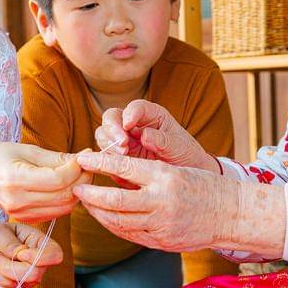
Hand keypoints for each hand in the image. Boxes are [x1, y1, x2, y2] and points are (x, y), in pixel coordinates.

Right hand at [0, 143, 85, 221]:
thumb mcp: (25, 149)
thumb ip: (56, 158)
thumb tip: (84, 158)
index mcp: (15, 179)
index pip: (58, 180)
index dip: (77, 168)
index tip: (86, 155)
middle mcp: (18, 201)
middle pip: (65, 196)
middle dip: (83, 179)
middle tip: (88, 164)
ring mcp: (21, 214)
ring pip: (64, 207)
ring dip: (78, 190)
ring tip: (79, 173)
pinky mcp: (25, 219)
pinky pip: (56, 212)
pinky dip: (67, 199)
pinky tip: (68, 185)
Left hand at [0, 222, 63, 287]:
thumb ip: (8, 242)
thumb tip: (18, 253)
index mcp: (39, 243)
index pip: (55, 254)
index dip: (39, 257)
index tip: (21, 253)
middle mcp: (39, 264)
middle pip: (35, 274)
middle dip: (10, 268)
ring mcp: (29, 280)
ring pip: (18, 287)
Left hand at [72, 151, 232, 252]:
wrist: (231, 214)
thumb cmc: (203, 187)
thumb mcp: (176, 170)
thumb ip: (146, 174)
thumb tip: (113, 173)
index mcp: (164, 176)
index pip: (124, 166)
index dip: (100, 163)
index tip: (83, 159)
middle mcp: (161, 200)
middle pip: (114, 199)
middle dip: (91, 194)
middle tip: (76, 187)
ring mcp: (160, 224)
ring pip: (118, 220)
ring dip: (98, 212)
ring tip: (86, 203)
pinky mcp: (161, 242)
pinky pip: (129, 234)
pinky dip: (113, 226)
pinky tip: (105, 218)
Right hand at [95, 100, 217, 171]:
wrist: (185, 180)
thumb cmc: (185, 155)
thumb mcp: (179, 146)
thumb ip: (163, 140)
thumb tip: (144, 135)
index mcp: (151, 115)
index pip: (135, 107)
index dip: (130, 113)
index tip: (129, 125)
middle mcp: (133, 125)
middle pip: (111, 117)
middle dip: (113, 129)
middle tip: (123, 145)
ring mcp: (123, 141)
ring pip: (103, 135)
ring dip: (108, 144)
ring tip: (123, 155)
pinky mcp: (117, 158)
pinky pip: (103, 156)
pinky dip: (105, 160)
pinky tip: (116, 168)